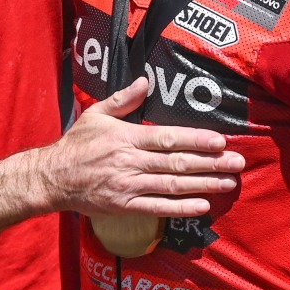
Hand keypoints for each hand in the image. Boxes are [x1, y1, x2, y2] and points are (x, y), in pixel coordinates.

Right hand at [40, 77, 244, 216]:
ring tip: (228, 183)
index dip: (196, 139)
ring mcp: (128, 186)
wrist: (51, 178)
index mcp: (126, 138)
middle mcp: (130, 162)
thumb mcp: (96, 114)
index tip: (220, 141)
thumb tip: (146, 81)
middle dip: (210, 163)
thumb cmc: (76, 144)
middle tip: (237, 163)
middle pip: (177, 163)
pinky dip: (180, 208)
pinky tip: (202, 205)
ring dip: (203, 184)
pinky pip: (157, 208)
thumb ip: (124, 99)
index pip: (168, 138)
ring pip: (172, 186)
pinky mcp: (124, 206)